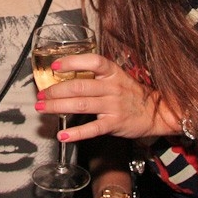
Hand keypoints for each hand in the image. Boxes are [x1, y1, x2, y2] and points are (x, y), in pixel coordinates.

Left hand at [35, 53, 180, 141]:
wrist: (157, 112)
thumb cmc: (132, 93)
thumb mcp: (117, 77)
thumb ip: (96, 75)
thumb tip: (67, 73)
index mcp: (112, 72)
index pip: (92, 62)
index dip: (72, 62)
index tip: (55, 67)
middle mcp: (112, 87)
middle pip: (79, 86)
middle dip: (55, 90)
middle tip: (40, 95)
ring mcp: (113, 106)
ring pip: (81, 105)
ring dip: (57, 107)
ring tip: (42, 108)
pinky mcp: (115, 124)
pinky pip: (93, 129)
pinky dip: (76, 133)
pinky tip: (63, 135)